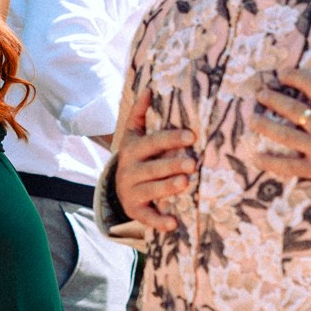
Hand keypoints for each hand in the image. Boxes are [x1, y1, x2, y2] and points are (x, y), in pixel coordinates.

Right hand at [117, 86, 195, 232]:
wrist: (117, 187)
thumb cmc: (135, 157)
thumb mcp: (133, 135)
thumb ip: (140, 113)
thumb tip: (149, 87)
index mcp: (132, 149)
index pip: (153, 142)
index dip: (170, 139)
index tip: (191, 136)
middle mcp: (130, 170)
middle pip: (153, 168)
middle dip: (172, 165)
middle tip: (193, 162)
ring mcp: (132, 191)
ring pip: (151, 190)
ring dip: (168, 187)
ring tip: (186, 183)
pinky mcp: (135, 210)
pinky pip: (147, 216)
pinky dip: (159, 221)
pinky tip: (174, 223)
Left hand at [250, 60, 310, 194]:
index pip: (310, 85)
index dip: (293, 76)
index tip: (283, 73)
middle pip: (290, 108)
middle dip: (271, 99)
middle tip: (260, 94)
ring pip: (283, 134)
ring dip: (264, 124)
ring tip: (252, 117)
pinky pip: (288, 166)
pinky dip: (269, 162)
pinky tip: (255, 156)